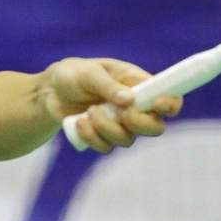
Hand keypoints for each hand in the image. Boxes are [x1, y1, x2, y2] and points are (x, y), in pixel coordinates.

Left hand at [39, 57, 182, 152]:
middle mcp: (134, 106)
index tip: (159, 105)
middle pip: (155, 127)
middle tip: (122, 113)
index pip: (169, 96)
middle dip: (139, 124)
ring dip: (107, 128)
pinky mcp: (103, 137)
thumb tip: (129, 100)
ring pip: (128, 140)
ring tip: (89, 111)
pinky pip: (107, 147)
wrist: (49, 92)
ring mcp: (119, 124)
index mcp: (137, 84)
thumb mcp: (88, 73)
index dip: (171, 104)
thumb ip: (108, 86)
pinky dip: (92, 136)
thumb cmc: (73, 74)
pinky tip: (78, 122)